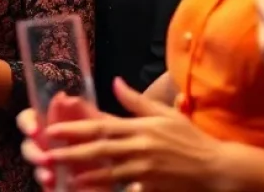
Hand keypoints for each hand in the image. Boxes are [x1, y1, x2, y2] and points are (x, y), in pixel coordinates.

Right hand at [18, 95, 101, 189]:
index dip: (27, 123)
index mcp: (50, 124)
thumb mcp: (95, 125)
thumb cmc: (99, 141)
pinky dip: (47, 183)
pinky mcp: (51, 180)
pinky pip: (43, 181)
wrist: (111, 170)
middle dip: (33, 152)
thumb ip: (81, 111)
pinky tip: (53, 184)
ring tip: (49, 177)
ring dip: (40, 172)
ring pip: (35, 166)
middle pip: (27, 143)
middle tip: (45, 159)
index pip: (28, 118)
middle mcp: (44, 143)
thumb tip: (64, 96)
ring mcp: (47, 163)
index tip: (34, 131)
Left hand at [29, 79, 219, 190]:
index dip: (77, 127)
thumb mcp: (164, 113)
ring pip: (108, 173)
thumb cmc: (189, 138)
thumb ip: (136, 101)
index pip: (102, 125)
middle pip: (99, 149)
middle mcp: (139, 147)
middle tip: (48, 153)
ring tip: (62, 176)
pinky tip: (90, 190)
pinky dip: (107, 190)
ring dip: (84, 175)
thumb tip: (115, 82)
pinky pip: (125, 189)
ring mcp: (145, 170)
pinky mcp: (151, 186)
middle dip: (71, 151)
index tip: (54, 128)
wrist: (216, 168)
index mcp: (139, 127)